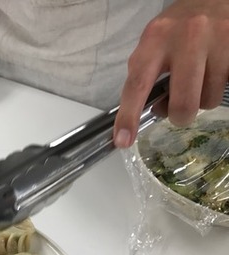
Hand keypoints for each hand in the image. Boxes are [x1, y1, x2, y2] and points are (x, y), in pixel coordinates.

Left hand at [114, 0, 228, 147]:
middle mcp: (187, 38)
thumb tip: (147, 112)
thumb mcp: (154, 43)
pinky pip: (226, 87)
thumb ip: (145, 75)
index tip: (123, 140)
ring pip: (209, 100)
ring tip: (199, 79)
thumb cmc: (179, 27)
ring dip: (202, 99)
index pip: (137, 84)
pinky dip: (218, 87)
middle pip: (183, 103)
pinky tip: (214, 71)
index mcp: (155, 39)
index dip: (128, 116)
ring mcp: (218, 41)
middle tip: (178, 109)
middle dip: (179, 115)